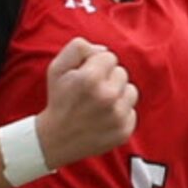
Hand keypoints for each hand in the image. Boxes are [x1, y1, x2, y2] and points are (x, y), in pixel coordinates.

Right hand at [37, 37, 138, 168]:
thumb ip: (78, 48)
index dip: (96, 65)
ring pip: (131, 91)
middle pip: (122, 73)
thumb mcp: (57, 68)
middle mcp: (107, 97)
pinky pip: (131, 112)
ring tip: (99, 105)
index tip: (85, 78)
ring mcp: (117, 116)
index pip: (109, 57)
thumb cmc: (58, 99)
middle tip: (91, 94)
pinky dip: (120, 114)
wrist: (56, 139)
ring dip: (118, 95)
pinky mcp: (124, 131)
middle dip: (108, 79)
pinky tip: (103, 119)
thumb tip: (104, 50)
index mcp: (91, 78)